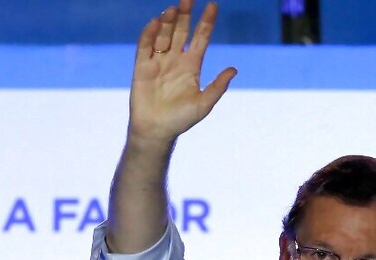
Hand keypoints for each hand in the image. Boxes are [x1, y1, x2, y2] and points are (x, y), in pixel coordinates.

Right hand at [127, 0, 236, 152]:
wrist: (156, 131)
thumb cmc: (181, 120)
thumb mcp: (204, 104)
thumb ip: (218, 86)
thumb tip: (234, 70)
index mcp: (192, 65)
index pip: (200, 37)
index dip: (207, 22)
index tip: (213, 5)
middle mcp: (175, 59)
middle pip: (181, 31)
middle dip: (185, 15)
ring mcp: (158, 61)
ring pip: (164, 35)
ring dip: (168, 21)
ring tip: (173, 8)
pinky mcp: (141, 66)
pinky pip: (145, 46)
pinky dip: (149, 34)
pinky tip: (156, 23)